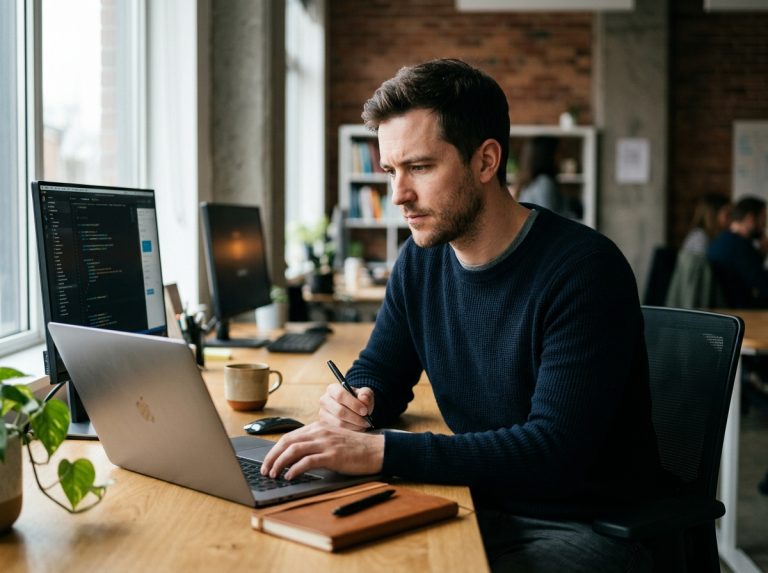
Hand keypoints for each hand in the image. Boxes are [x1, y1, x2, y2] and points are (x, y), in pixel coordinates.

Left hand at [260, 422, 383, 479]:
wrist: (376, 450)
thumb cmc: (356, 448)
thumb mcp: (333, 440)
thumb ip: (316, 443)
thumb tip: (296, 457)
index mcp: (318, 427)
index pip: (290, 436)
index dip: (275, 449)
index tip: (268, 461)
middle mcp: (320, 432)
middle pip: (287, 442)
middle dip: (272, 456)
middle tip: (265, 469)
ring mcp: (326, 443)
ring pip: (294, 450)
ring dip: (279, 463)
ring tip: (273, 474)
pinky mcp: (332, 455)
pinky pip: (308, 461)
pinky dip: (295, 469)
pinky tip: (289, 476)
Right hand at [318, 383, 374, 430]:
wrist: (352, 410)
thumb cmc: (358, 400)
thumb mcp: (365, 394)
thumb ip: (366, 394)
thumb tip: (363, 398)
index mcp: (333, 389)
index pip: (340, 395)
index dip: (353, 404)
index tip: (365, 411)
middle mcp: (324, 400)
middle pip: (339, 411)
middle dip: (355, 418)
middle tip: (367, 421)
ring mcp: (323, 414)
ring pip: (339, 423)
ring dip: (354, 426)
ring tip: (363, 425)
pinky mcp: (325, 425)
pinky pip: (338, 431)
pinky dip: (350, 431)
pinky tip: (357, 428)